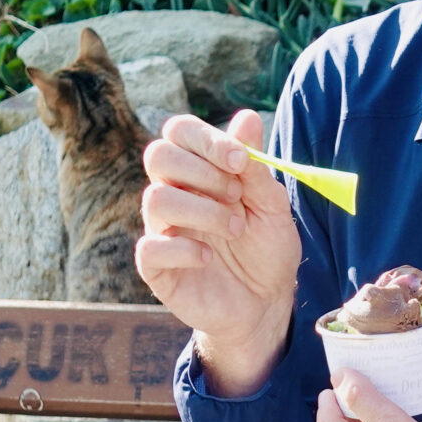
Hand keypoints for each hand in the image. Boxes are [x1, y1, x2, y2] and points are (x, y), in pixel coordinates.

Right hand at [135, 110, 303, 396]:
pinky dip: (184, 248)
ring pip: (155, 199)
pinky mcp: (157, 268)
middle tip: (238, 196)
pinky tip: (209, 257)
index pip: (179, 131)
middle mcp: (174, 194)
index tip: (240, 161)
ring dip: (202, 211)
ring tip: (235, 229)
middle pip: (158, 155)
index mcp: (198, 172)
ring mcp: (162, 229)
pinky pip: (150, 247)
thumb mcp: (272, 206)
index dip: (206, 139)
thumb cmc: (266, 250)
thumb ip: (255, 166)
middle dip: (202, 171)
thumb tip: (247, 117)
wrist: (266, 304)